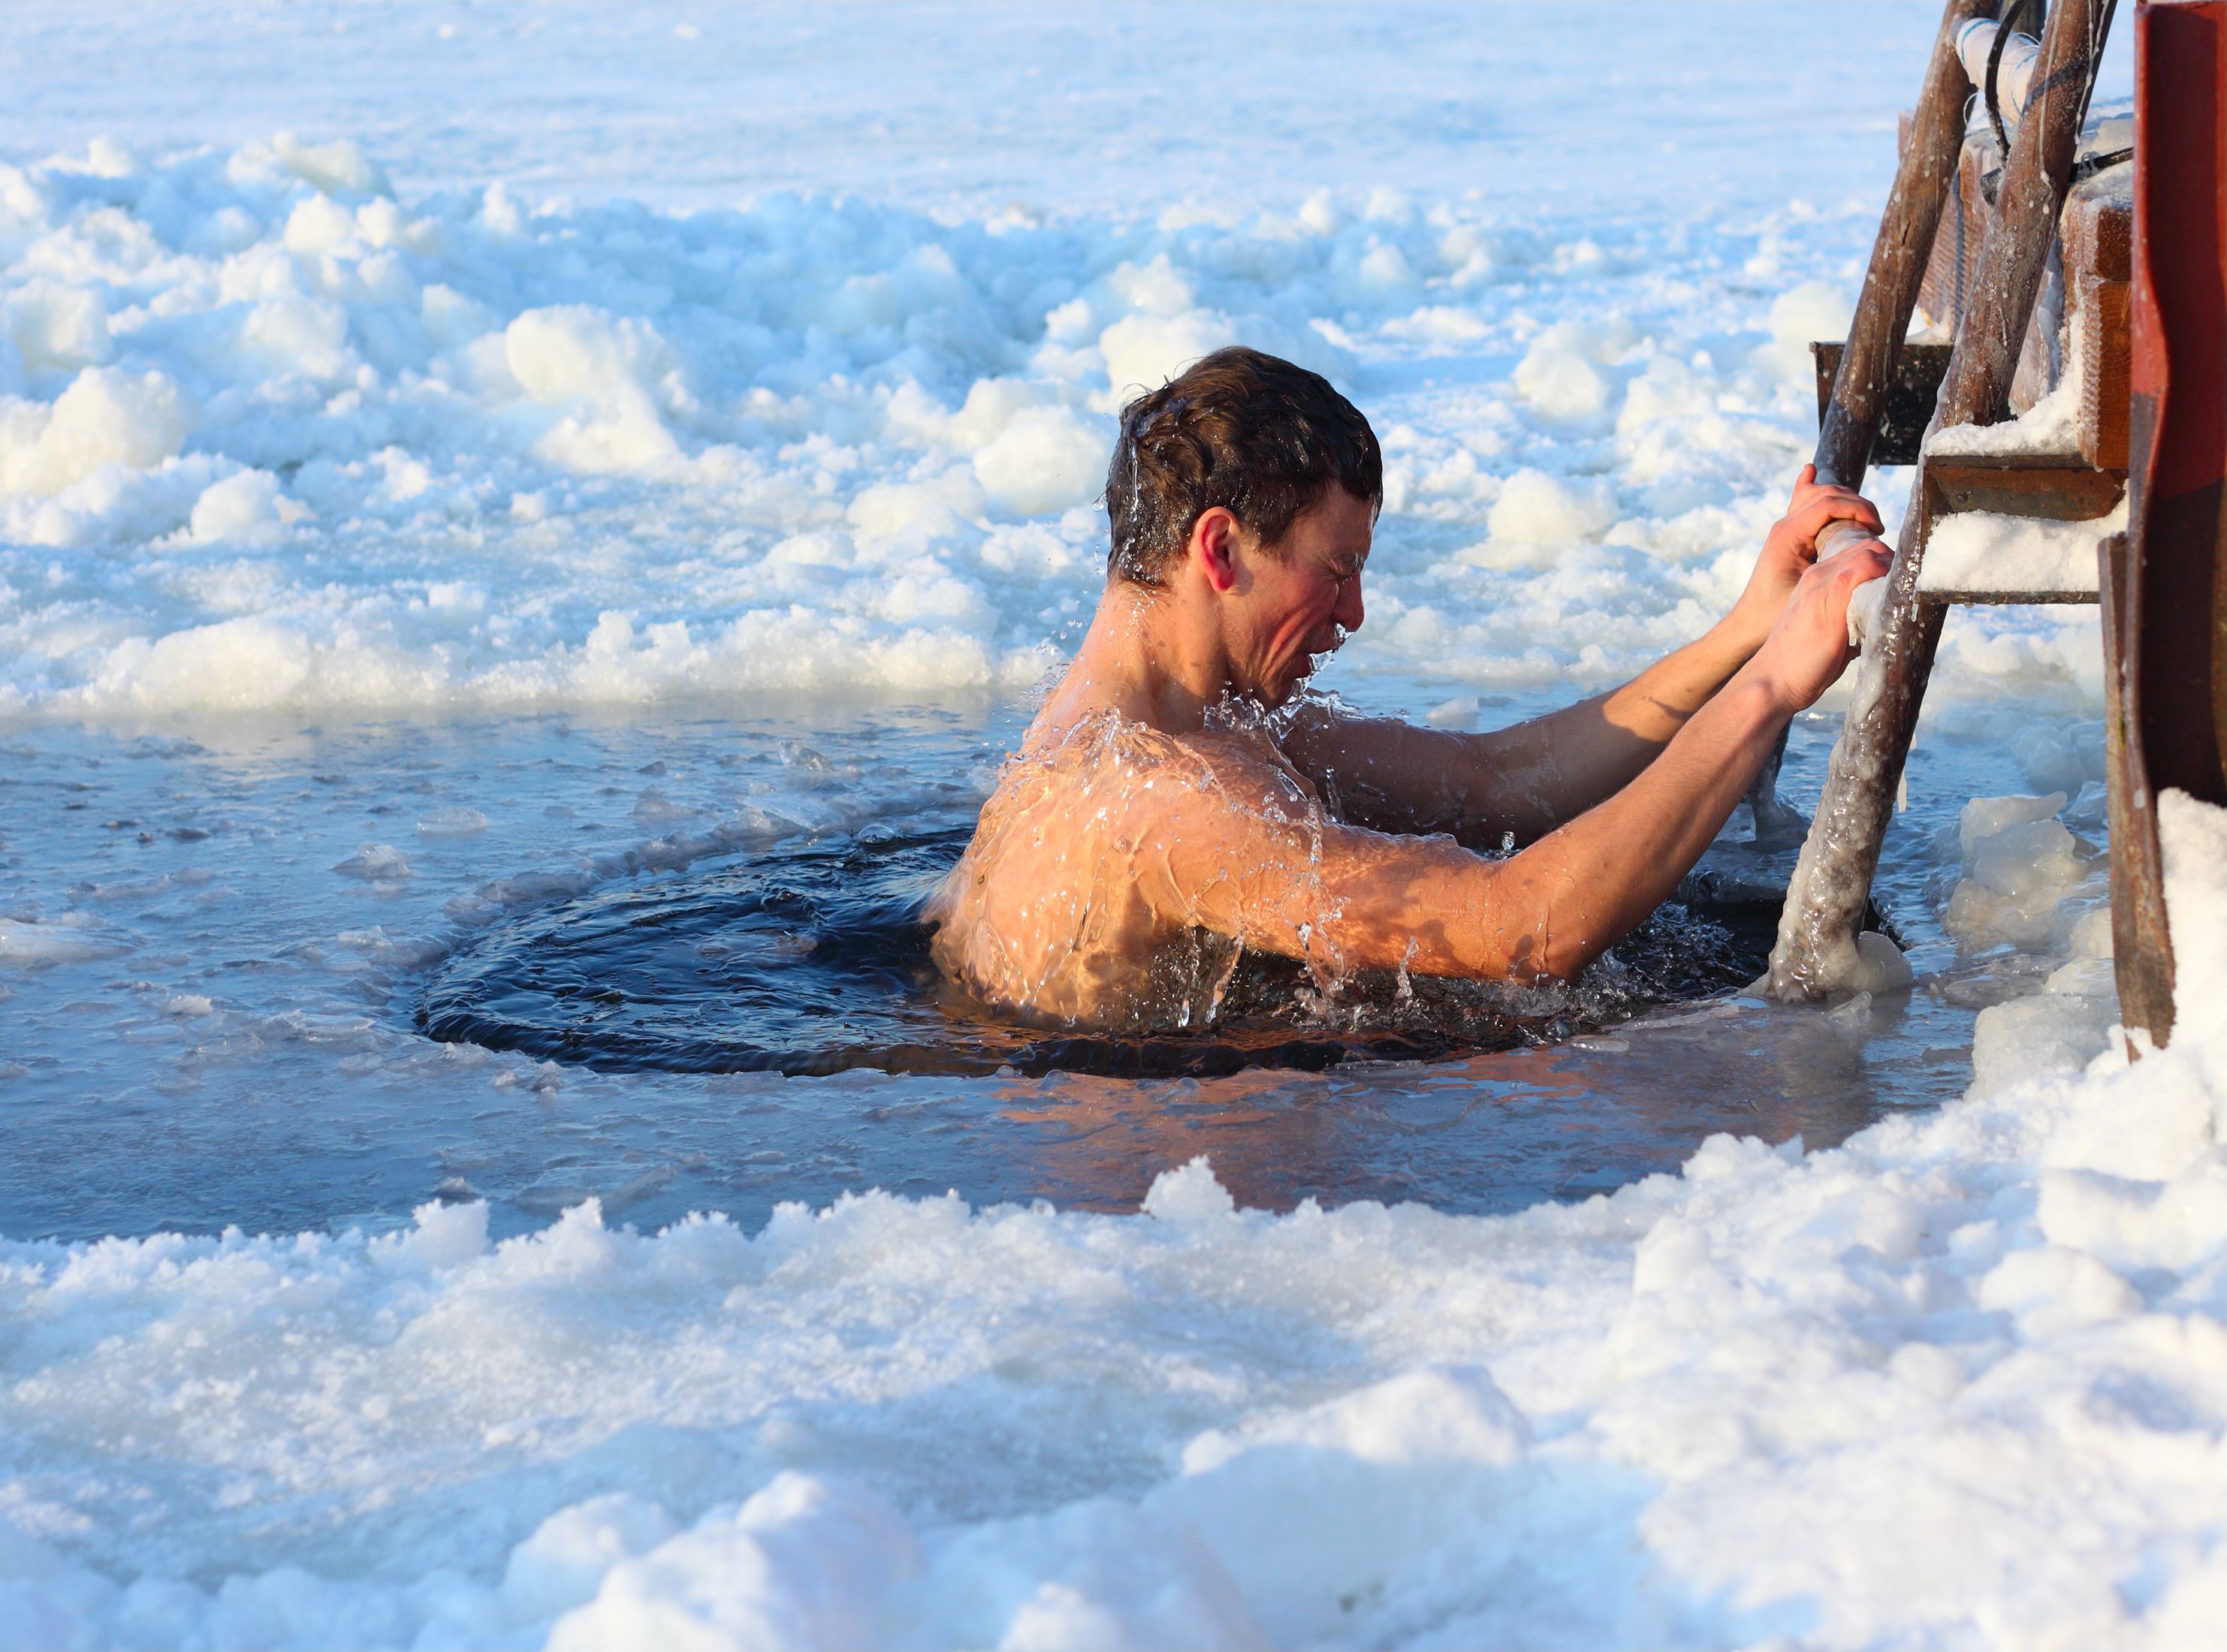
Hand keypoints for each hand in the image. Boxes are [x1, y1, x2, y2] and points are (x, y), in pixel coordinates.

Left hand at [1725, 465, 1885, 652]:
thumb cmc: (1775, 616)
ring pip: (1817, 496)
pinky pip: (1801, 505)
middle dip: (1857, 504)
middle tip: (1877, 529)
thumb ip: (1838, 571)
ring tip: (1866, 522)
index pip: (1829, 502)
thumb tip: (1873, 553)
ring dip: (1845, 501)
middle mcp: (1784, 526)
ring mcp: (1785, 530)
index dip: (1860, 508)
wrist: (1746, 627)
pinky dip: (1810, 488)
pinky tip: (1809, 472)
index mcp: (1787, 535)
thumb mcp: (1811, 595)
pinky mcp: (1788, 538)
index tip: (1879, 529)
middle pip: (1826, 493)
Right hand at [1743, 532, 1892, 712]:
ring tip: (1902, 593)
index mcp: (1814, 582)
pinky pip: (1866, 568)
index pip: (1857, 553)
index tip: (1895, 583)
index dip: (1883, 561)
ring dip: (1892, 567)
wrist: (1771, 681)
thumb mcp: (1826, 633)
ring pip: (1869, 552)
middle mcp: (1817, 576)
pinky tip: (1893, 597)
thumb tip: (1878, 624)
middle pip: (1867, 547)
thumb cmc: (1799, 666)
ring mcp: (1822, 585)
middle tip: (1904, 587)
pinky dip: (1886, 575)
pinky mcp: (1831, 600)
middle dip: (1892, 561)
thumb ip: (1849, 620)